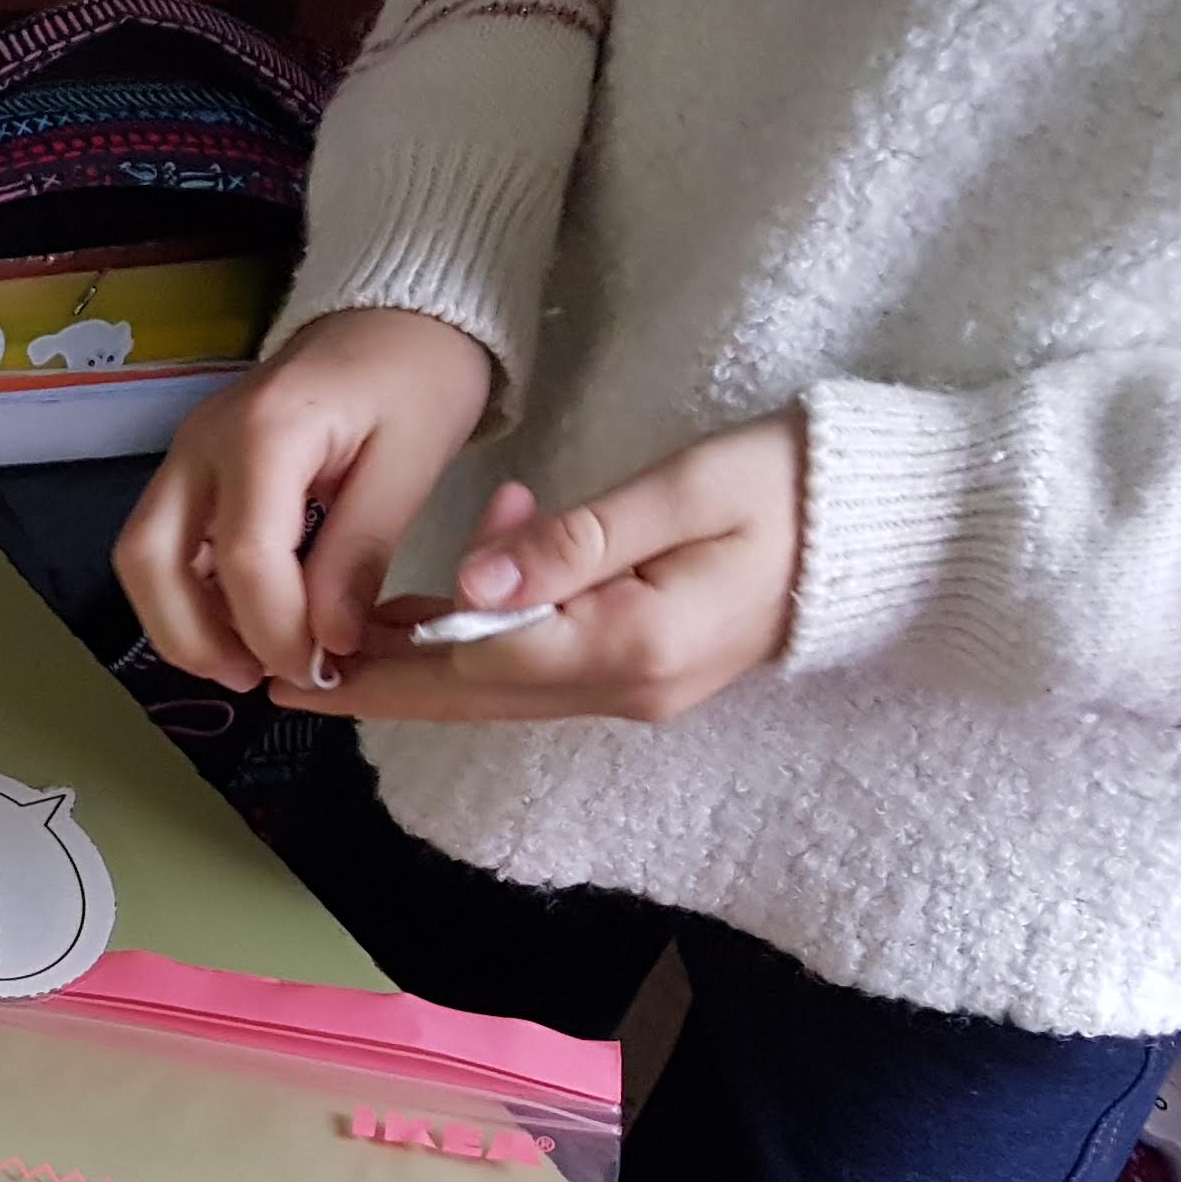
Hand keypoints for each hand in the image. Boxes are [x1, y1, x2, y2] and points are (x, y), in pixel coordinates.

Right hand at [116, 307, 492, 691]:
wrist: (400, 317)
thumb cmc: (418, 378)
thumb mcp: (412, 464)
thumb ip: (360, 554)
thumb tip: (326, 641)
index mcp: (267, 430)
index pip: (242, 555)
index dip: (272, 628)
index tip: (318, 667)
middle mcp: (204, 441)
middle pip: (150, 559)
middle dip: (192, 638)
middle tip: (254, 680)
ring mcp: (188, 453)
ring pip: (142, 557)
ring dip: (181, 624)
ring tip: (247, 663)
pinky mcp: (192, 470)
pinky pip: (164, 545)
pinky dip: (189, 597)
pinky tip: (241, 626)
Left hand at [282, 412, 803, 723]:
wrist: (894, 527)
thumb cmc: (797, 485)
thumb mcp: (687, 488)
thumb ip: (575, 540)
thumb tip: (469, 586)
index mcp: (630, 645)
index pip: (473, 667)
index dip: (381, 667)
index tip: (302, 666)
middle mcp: (627, 687)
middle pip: (473, 697)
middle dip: (378, 687)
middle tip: (286, 677)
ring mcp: (639, 689)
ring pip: (502, 689)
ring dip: (425, 665)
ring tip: (342, 639)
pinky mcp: (647, 673)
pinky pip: (543, 672)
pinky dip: (485, 644)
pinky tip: (448, 603)